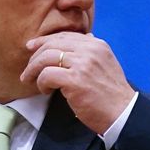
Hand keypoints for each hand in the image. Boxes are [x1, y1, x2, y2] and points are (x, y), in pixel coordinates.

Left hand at [21, 32, 135, 134]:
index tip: (31, 47)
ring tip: (30, 80)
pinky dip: (41, 83)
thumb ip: (93, 51)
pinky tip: (45, 91)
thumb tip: (85, 36)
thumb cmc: (112, 94)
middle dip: (35, 56)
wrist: (122, 113)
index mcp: (97, 45)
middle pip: (52, 44)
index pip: (64, 36)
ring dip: (33, 70)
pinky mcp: (75, 80)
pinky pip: (47, 75)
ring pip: (46, 58)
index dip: (44, 40)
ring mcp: (82, 64)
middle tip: (27, 69)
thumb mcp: (106, 64)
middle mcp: (90, 50)